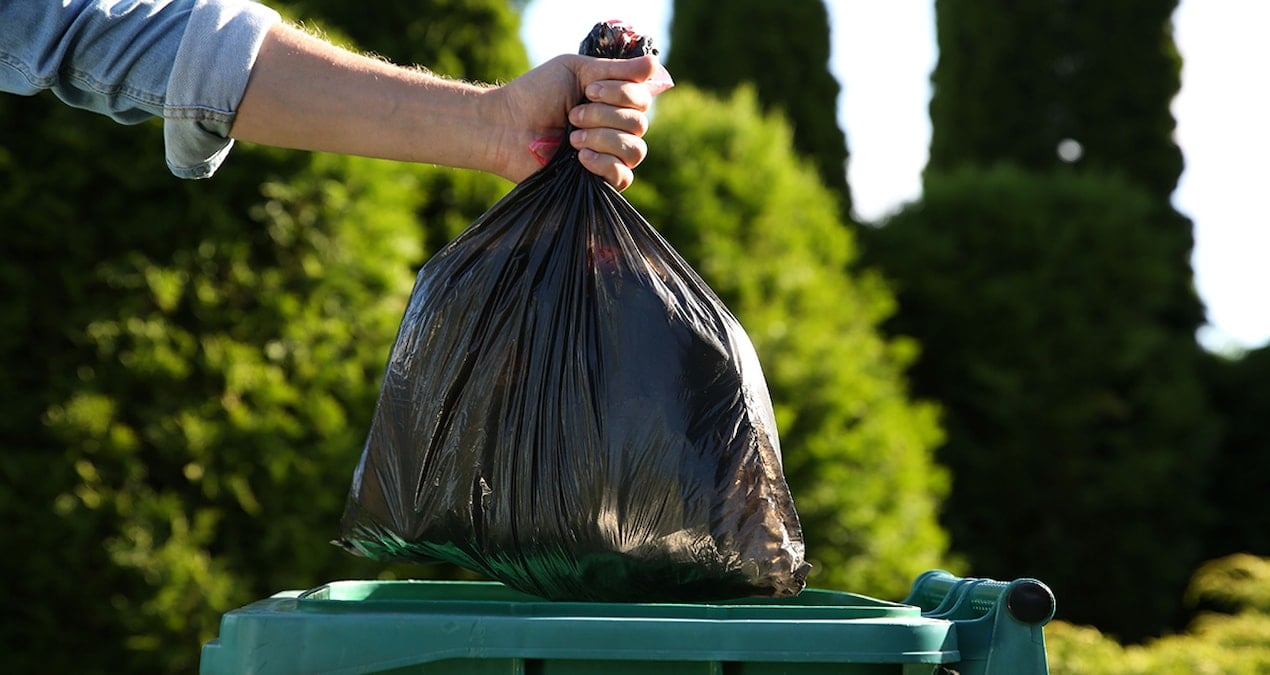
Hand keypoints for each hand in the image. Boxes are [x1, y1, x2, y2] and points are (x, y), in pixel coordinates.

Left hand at [488, 54, 672, 189]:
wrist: (505, 126)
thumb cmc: (535, 94)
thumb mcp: (575, 70)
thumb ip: (615, 70)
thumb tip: (653, 63)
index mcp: (613, 101)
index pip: (642, 98)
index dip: (621, 94)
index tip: (589, 90)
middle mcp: (616, 128)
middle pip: (640, 124)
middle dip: (605, 116)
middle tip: (572, 115)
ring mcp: (609, 155)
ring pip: (635, 150)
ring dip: (602, 139)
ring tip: (571, 138)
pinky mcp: (599, 181)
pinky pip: (623, 176)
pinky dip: (604, 164)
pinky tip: (580, 157)